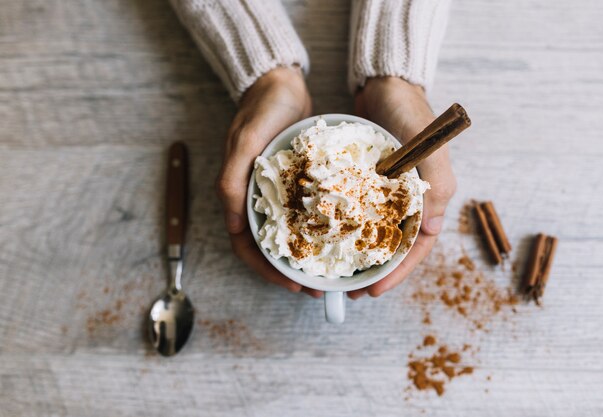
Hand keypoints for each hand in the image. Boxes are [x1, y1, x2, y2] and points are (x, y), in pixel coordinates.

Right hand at [215, 67, 322, 297]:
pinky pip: (303, 214)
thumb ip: (233, 180)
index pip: (247, 246)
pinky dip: (315, 230)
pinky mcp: (294, 183)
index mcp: (239, 195)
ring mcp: (277, 192)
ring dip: (304, 255)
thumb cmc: (260, 109)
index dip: (266, 269)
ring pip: (287, 234)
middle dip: (290, 270)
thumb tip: (235, 226)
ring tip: (328, 270)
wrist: (280, 82)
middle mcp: (257, 199)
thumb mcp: (245, 141)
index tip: (292, 285)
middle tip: (316, 287)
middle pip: (269, 247)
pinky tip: (337, 238)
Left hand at [349, 77, 456, 298]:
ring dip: (358, 255)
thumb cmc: (411, 112)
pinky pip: (356, 211)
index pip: (416, 247)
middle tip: (351, 292)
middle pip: (394, 247)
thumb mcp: (427, 148)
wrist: (384, 83)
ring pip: (374, 233)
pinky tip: (326, 240)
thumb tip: (432, 230)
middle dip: (375, 272)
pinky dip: (345, 228)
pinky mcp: (366, 181)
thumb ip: (434, 186)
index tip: (374, 291)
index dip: (397, 273)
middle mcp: (408, 199)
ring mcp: (386, 191)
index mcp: (429, 198)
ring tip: (337, 274)